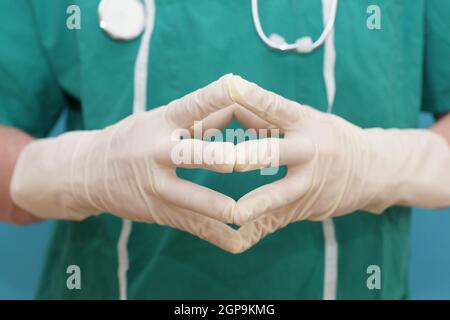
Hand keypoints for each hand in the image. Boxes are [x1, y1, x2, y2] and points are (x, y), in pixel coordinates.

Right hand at [10, 76, 245, 251]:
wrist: (88, 171)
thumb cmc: (135, 138)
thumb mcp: (160, 120)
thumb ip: (200, 117)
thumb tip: (243, 105)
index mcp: (163, 121)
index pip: (194, 104)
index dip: (217, 95)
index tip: (239, 85)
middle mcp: (158, 151)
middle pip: (191, 153)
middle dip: (217, 158)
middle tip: (242, 161)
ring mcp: (156, 184)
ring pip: (190, 196)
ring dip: (217, 206)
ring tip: (244, 213)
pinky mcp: (157, 210)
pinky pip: (191, 224)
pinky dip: (215, 235)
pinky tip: (236, 242)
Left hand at [225, 76, 449, 251]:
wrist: (374, 171)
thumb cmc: (328, 136)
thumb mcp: (305, 119)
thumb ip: (267, 115)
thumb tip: (230, 103)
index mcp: (304, 123)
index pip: (276, 107)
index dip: (254, 96)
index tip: (230, 85)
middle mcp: (308, 151)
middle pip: (275, 152)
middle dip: (250, 156)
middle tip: (226, 159)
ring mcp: (309, 183)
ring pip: (280, 193)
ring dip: (257, 203)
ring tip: (234, 214)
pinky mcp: (305, 207)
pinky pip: (277, 221)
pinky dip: (256, 232)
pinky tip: (236, 241)